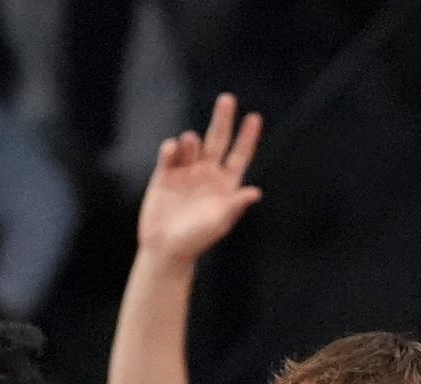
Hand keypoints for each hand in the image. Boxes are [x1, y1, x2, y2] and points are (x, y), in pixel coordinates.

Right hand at [137, 93, 262, 261]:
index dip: (247, 137)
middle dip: (223, 119)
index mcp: (226, 184)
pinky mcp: (165, 174)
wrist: (166, 248)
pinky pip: (170, 154)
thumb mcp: (220, 222)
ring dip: (192, 141)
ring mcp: (186, 172)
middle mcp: (208, 174)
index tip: (255, 117)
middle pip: (217, 140)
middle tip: (227, 99)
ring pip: (192, 145)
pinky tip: (172, 149)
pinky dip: (171, 149)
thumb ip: (236, 205)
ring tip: (190, 142)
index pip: (240, 155)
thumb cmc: (197, 239)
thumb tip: (256, 192)